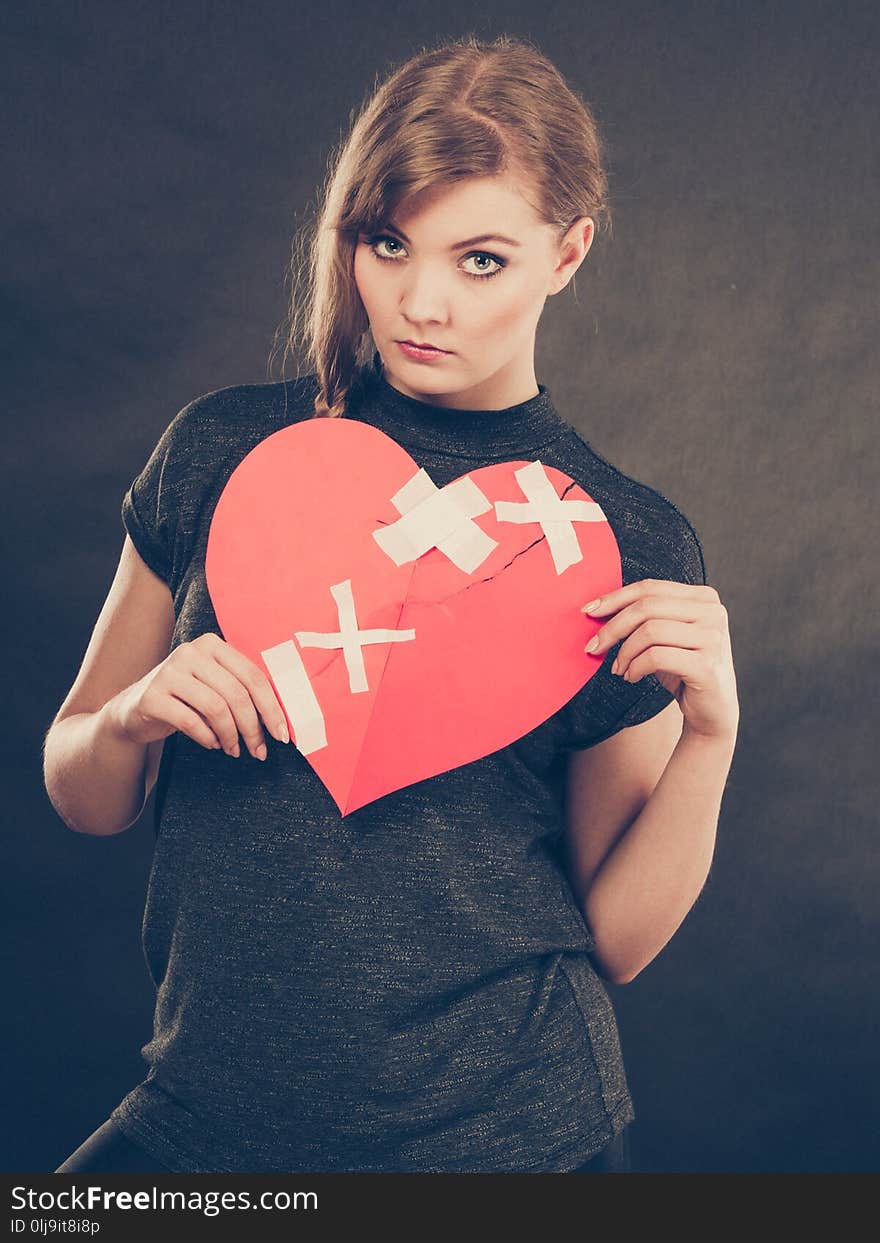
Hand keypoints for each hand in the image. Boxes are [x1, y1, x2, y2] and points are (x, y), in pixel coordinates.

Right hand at [109, 632, 289, 759]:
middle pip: (237, 694)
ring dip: (231, 736)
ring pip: (216, 708)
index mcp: (212, 645)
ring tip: (233, 749)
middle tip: (258, 751)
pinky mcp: (152, 696)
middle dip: (253, 728)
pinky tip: (213, 744)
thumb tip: (277, 721)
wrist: (133, 709)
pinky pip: (191, 721)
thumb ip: (241, 691)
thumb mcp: (213, 686)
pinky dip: (208, 738)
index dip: (271, 707)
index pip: (252, 676)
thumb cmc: (184, 699)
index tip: (282, 734)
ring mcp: (169, 672)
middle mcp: (191, 652)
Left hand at [582, 579, 738, 741]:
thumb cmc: (682, 668)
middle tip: (593, 647)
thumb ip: (645, 617)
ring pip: (649, 632)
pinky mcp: (707, 665)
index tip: (589, 612)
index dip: (615, 598)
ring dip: (624, 653)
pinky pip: (656, 657)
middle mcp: (713, 612)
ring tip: (618, 669)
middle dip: (613, 628)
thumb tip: (597, 607)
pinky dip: (635, 667)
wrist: (712, 710)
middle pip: (647, 607)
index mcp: (703, 597)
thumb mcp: (664, 636)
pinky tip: (631, 677)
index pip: (650, 588)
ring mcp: (713, 638)